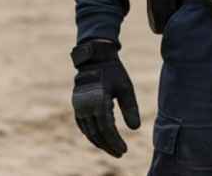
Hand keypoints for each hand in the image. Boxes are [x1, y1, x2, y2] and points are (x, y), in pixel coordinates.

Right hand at [71, 40, 140, 157]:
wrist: (95, 58)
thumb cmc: (113, 72)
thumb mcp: (126, 88)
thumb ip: (130, 109)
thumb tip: (135, 129)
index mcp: (98, 100)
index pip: (106, 128)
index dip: (115, 142)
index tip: (124, 150)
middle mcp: (86, 105)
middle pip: (96, 133)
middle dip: (108, 146)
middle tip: (120, 154)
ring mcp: (79, 105)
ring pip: (88, 131)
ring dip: (99, 142)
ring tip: (112, 150)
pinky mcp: (77, 104)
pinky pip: (82, 125)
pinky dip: (91, 134)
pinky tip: (100, 140)